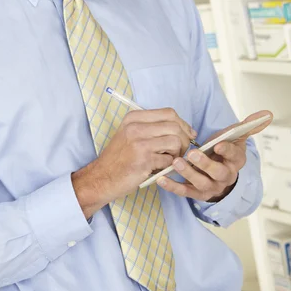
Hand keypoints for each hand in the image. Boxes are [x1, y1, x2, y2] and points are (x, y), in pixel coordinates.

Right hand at [72, 108, 195, 218]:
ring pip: (176, 141)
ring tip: (168, 160)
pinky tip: (158, 168)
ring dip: (177, 154)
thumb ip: (152, 127)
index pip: (168, 113)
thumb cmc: (119, 158)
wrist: (102, 177)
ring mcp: (139, 142)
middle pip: (175, 126)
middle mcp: (136, 127)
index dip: (183, 124)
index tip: (188, 135)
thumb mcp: (129, 133)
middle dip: (184, 140)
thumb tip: (184, 128)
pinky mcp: (143, 159)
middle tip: (180, 151)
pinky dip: (168, 165)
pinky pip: (169, 160)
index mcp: (134, 118)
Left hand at [156, 110, 272, 202]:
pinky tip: (161, 179)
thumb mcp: (236, 137)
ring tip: (176, 162)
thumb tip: (265, 114)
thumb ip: (247, 126)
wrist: (219, 174)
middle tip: (192, 154)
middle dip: (205, 164)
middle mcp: (225, 176)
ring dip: (188, 174)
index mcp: (235, 161)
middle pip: (218, 173)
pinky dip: (173, 186)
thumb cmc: (223, 151)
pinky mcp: (197, 193)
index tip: (218, 144)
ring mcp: (211, 187)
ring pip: (201, 184)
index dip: (227, 150)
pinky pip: (185, 192)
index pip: (234, 156)